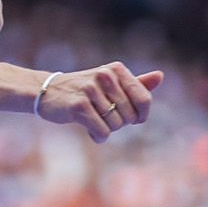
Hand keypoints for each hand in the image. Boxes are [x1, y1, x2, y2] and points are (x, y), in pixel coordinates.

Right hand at [34, 63, 165, 142]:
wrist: (47, 92)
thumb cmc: (83, 90)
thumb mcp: (110, 83)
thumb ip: (136, 83)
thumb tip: (161, 76)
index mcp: (117, 70)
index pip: (144, 99)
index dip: (140, 115)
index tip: (132, 118)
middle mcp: (105, 76)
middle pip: (130, 115)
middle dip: (120, 123)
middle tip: (105, 118)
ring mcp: (91, 90)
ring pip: (115, 125)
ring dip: (106, 130)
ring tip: (93, 121)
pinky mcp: (79, 106)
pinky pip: (102, 131)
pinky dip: (97, 136)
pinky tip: (89, 131)